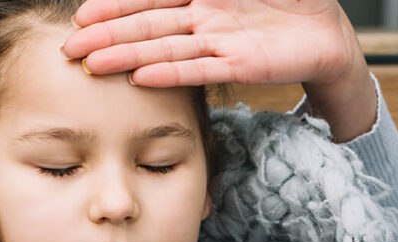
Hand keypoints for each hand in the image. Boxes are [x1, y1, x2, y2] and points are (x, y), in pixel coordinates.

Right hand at [64, 0, 365, 89]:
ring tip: (95, 65)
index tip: (81, 15)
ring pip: (166, 49)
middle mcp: (204, 19)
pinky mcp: (242, 66)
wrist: (327, 29)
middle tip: (70, 48)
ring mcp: (221, 43)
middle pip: (147, 25)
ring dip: (130, 57)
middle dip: (108, 36)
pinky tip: (144, 77)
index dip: (115, 5)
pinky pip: (202, 69)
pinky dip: (173, 73)